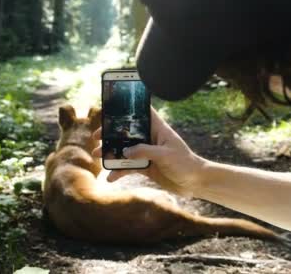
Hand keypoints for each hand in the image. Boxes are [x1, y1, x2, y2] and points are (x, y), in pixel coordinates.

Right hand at [92, 107, 208, 196]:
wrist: (194, 183)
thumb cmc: (185, 163)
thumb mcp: (165, 155)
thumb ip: (145, 151)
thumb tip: (124, 151)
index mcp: (157, 128)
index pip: (141, 112)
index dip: (128, 107)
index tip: (110, 107)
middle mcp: (149, 138)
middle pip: (126, 132)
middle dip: (110, 134)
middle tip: (96, 137)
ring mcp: (146, 153)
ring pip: (124, 150)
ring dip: (110, 153)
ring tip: (97, 156)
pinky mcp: (145, 167)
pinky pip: (128, 168)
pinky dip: (119, 172)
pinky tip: (110, 178)